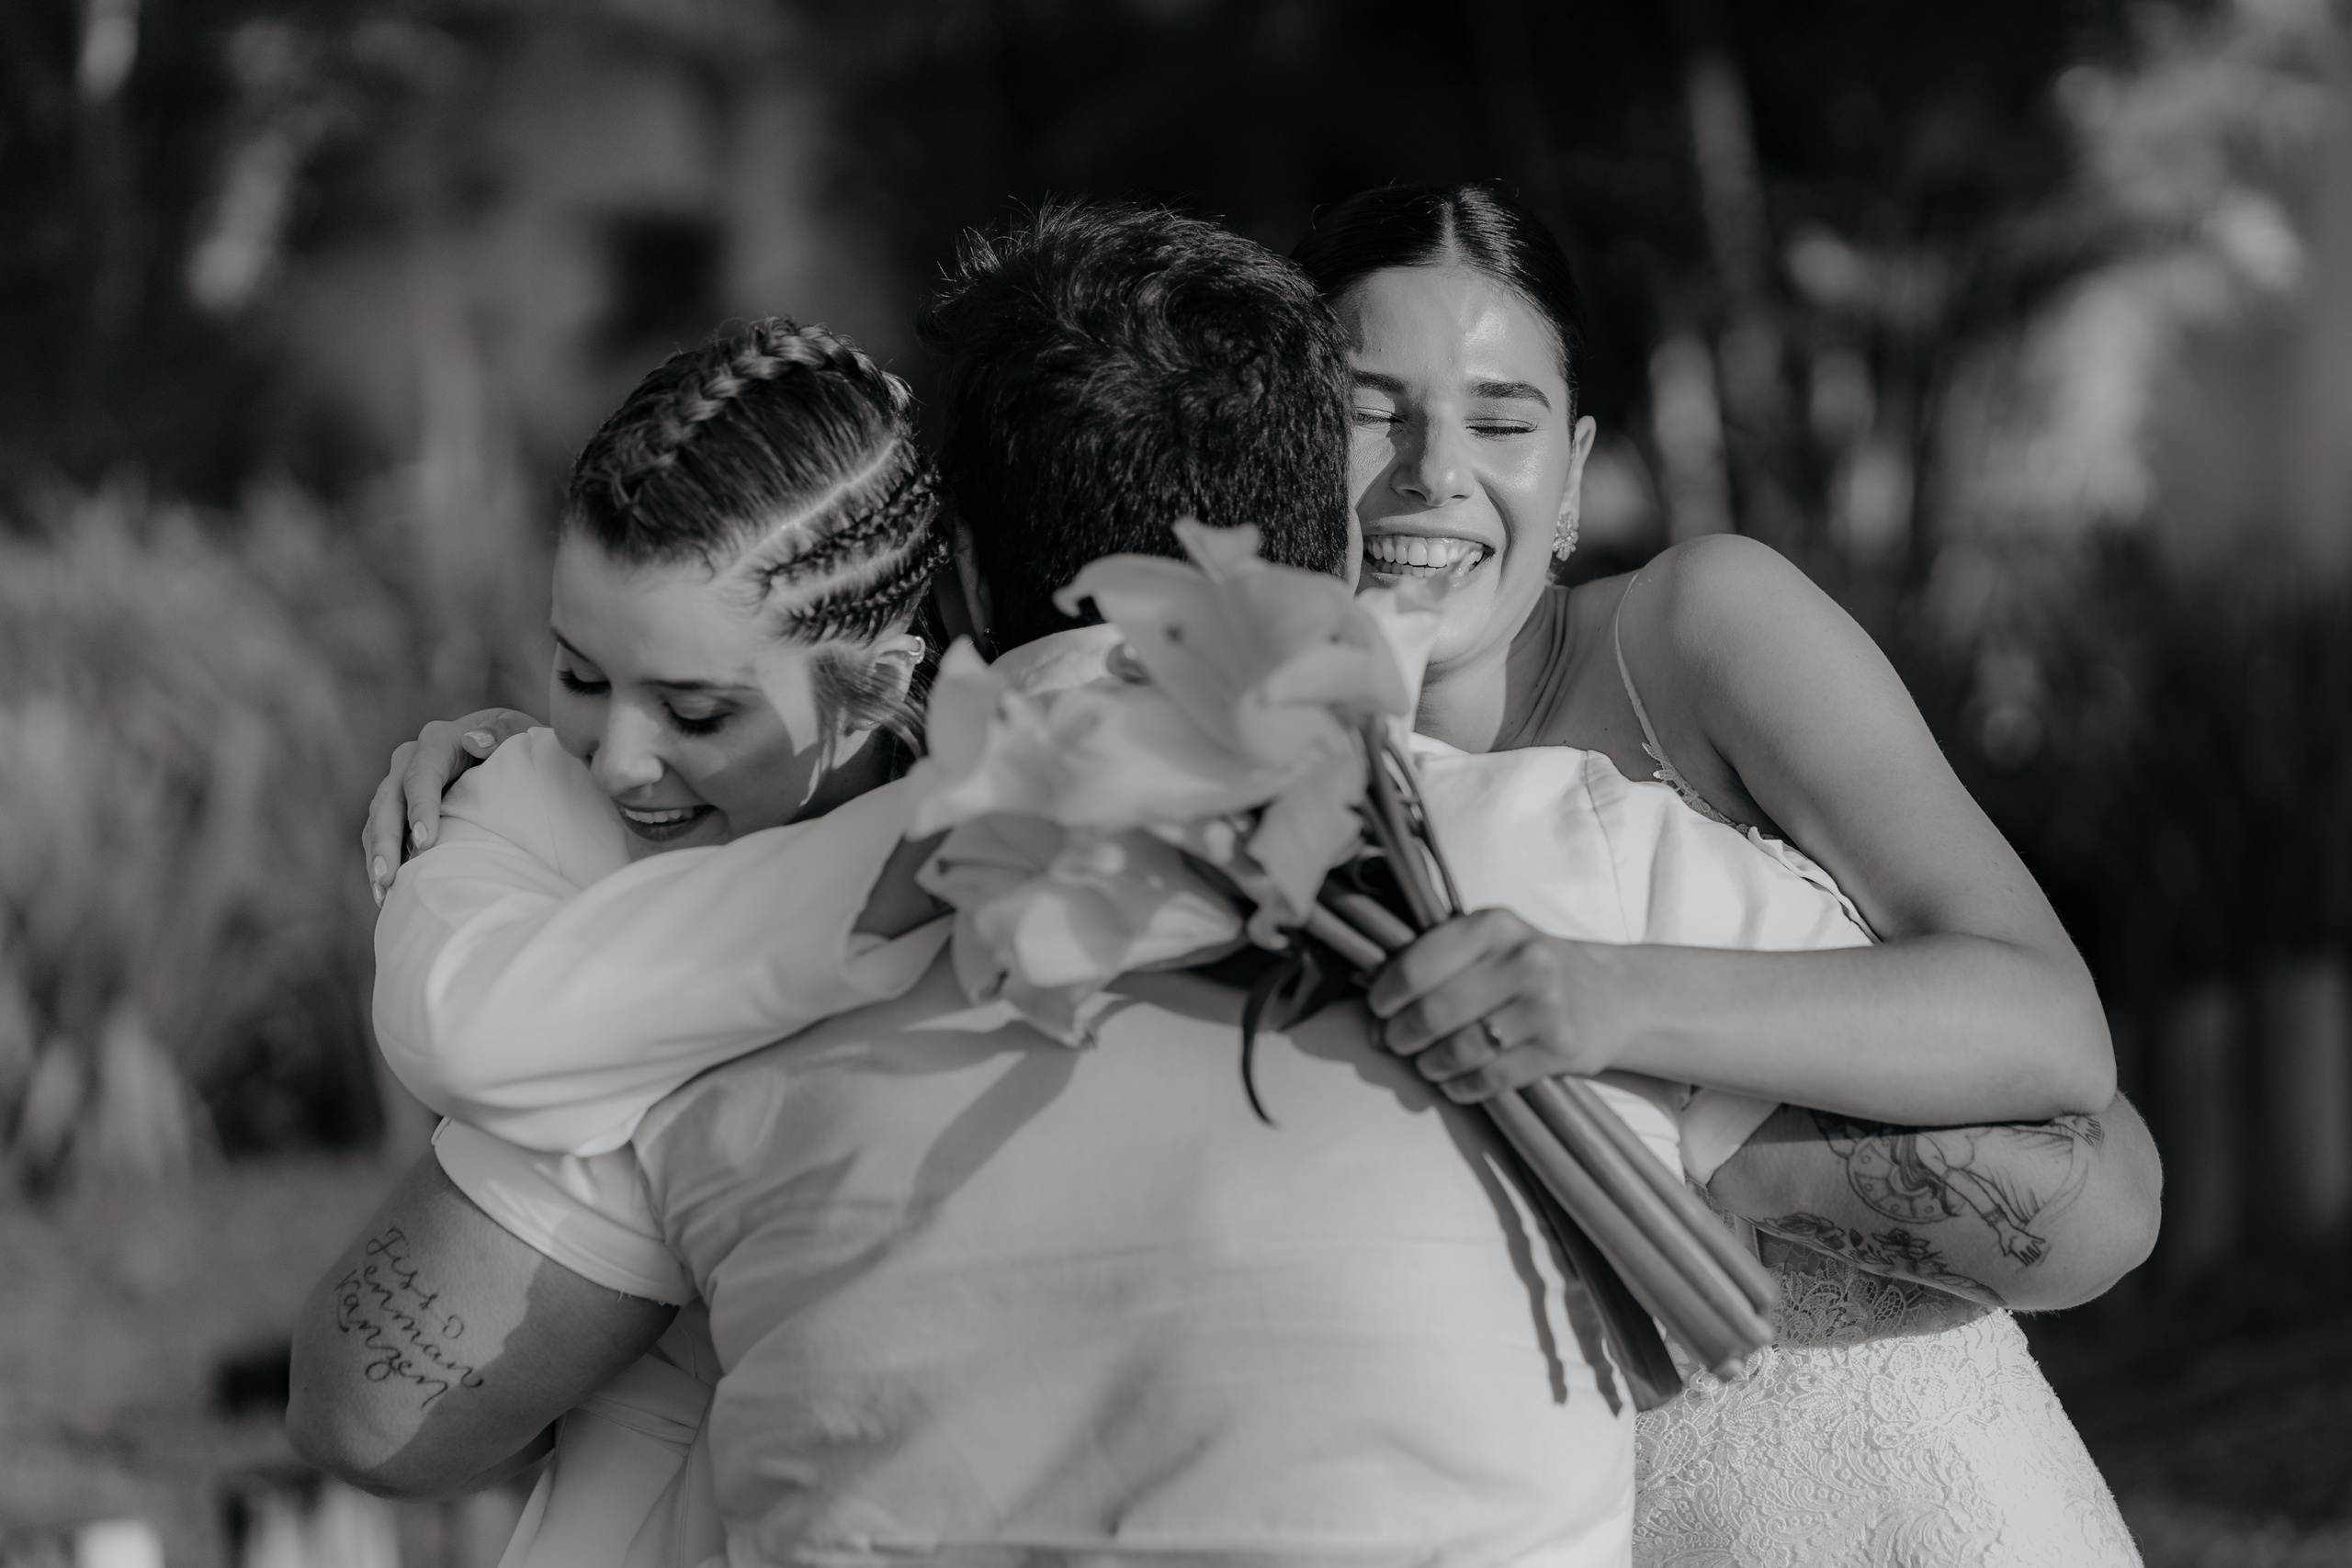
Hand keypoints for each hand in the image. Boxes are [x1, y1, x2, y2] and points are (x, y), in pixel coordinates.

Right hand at [362, 708, 538, 906]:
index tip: (426, 842)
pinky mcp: (398, 807)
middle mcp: (410, 760)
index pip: (422, 775)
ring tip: (383, 892)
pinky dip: (381, 860)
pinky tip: (386, 893)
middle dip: (386, 841)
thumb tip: (474, 741)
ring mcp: (399, 784)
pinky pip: (380, 834)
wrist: (505, 749)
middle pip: (389, 801)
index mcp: (438, 741)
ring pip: (377, 821)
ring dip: (378, 856)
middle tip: (389, 878)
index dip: (421, 808)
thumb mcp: (517, 732)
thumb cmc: (516, 743)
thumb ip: (501, 732)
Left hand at [1365, 908, 1622, 1101]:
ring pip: (1460, 1050)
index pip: (1417, 966)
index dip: (1386, 997)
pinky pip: (1491, 1079)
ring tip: (1427, 1064)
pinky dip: (1462, 1088)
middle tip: (1395, 1044)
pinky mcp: (1562, 1048)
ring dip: (1430, 1065)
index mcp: (1494, 926)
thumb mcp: (1491, 942)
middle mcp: (1524, 960)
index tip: (1379, 1011)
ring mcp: (1547, 1005)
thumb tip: (1375, 1008)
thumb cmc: (1530, 968)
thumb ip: (1438, 959)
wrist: (1611, 994)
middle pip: (1433, 1013)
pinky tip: (1455, 1083)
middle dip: (1401, 1036)